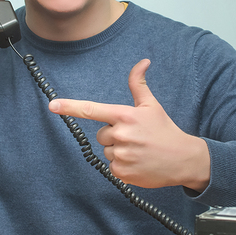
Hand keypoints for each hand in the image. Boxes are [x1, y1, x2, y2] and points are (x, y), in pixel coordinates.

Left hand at [48, 59, 209, 191]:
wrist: (183, 159)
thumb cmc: (164, 130)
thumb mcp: (151, 105)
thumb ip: (138, 84)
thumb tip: (142, 62)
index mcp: (125, 115)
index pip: (92, 110)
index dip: (70, 107)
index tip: (53, 105)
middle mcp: (121, 135)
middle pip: (101, 135)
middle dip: (114, 135)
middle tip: (135, 137)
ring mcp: (121, 155)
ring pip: (107, 151)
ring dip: (119, 151)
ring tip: (139, 150)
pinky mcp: (122, 172)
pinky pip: (112, 166)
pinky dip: (122, 165)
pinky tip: (138, 162)